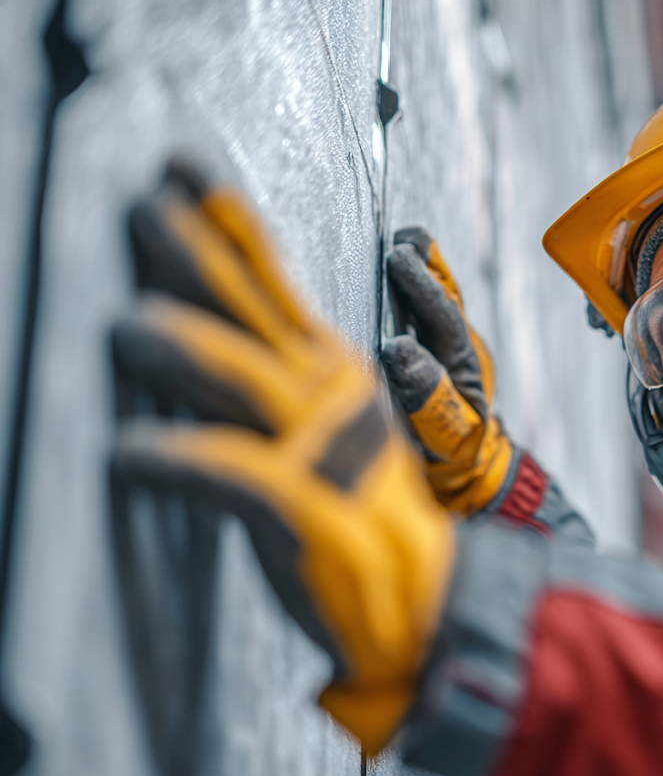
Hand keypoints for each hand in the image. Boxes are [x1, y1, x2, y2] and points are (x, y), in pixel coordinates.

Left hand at [110, 161, 454, 753]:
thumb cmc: (370, 522)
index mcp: (338, 375)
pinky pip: (227, 471)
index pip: (275, 285)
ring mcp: (320, 447)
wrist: (426, 599)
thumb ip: (287, 390)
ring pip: (239, 375)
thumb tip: (221, 345)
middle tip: (142, 203)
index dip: (230, 227)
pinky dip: (173, 461)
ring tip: (122, 327)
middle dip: (193, 251)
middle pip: (251, 309)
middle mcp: (330, 397)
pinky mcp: (301, 505)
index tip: (188, 176)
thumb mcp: (335, 436)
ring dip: (178, 346)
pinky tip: (125, 452)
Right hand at [381, 228, 513, 515]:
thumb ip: (428, 395)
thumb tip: (400, 349)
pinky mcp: (425, 351)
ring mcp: (441, 345)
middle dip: (423, 263)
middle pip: (443, 292)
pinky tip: (380, 273)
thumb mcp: (447, 432)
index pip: (443, 314)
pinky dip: (403, 289)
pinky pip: (416, 313)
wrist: (464, 469)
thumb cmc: (456, 452)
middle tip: (401, 238)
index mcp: (463, 360)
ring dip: (418, 269)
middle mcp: (455, 345)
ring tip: (398, 240)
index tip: (397, 259)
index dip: (420, 285)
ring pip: (433, 297)